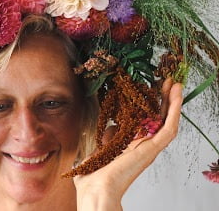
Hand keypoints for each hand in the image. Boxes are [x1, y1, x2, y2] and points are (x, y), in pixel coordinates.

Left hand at [73, 78, 182, 210]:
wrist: (96, 189)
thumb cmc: (93, 175)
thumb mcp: (97, 149)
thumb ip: (104, 138)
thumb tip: (108, 127)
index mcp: (131, 145)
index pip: (145, 121)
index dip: (149, 104)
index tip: (148, 88)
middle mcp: (143, 145)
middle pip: (158, 117)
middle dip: (162, 98)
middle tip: (166, 80)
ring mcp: (149, 147)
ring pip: (167, 120)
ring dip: (172, 101)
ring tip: (174, 83)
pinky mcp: (152, 149)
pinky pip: (168, 128)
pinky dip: (174, 111)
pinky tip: (176, 96)